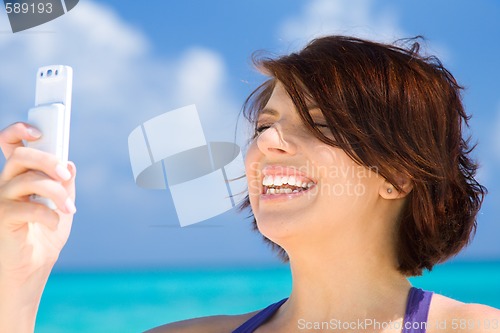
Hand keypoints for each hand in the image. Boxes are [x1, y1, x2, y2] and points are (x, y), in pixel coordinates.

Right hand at [0, 122, 76, 280]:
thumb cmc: (44, 236)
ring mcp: (1, 200)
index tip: (37, 130)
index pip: (11, 146)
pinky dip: (48, 214)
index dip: (18, 132)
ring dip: (57, 192)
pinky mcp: (2, 218)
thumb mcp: (62, 206)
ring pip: (28, 180)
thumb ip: (65, 185)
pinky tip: (55, 222)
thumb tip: (69, 164)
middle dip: (48, 160)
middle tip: (65, 174)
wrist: (32, 270)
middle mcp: (5, 184)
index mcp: (19, 177)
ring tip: (70, 208)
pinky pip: (28, 207)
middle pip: (21, 156)